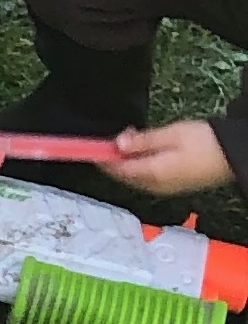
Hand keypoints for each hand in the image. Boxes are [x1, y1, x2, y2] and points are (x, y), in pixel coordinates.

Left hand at [107, 117, 232, 197]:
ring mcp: (164, 189)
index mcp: (152, 174)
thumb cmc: (206, 142)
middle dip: (113, 158)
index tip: (91, 144)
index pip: (116, 169)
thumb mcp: (171, 134)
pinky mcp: (173, 186)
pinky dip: (139, 166)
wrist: (235, 155)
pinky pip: (147, 178)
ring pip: (134, 177)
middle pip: (123, 175)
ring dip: (126, 162)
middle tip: (114, 138)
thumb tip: (117, 144)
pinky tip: (144, 151)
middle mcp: (155, 187)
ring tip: (130, 139)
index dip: (101, 157)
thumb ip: (143, 141)